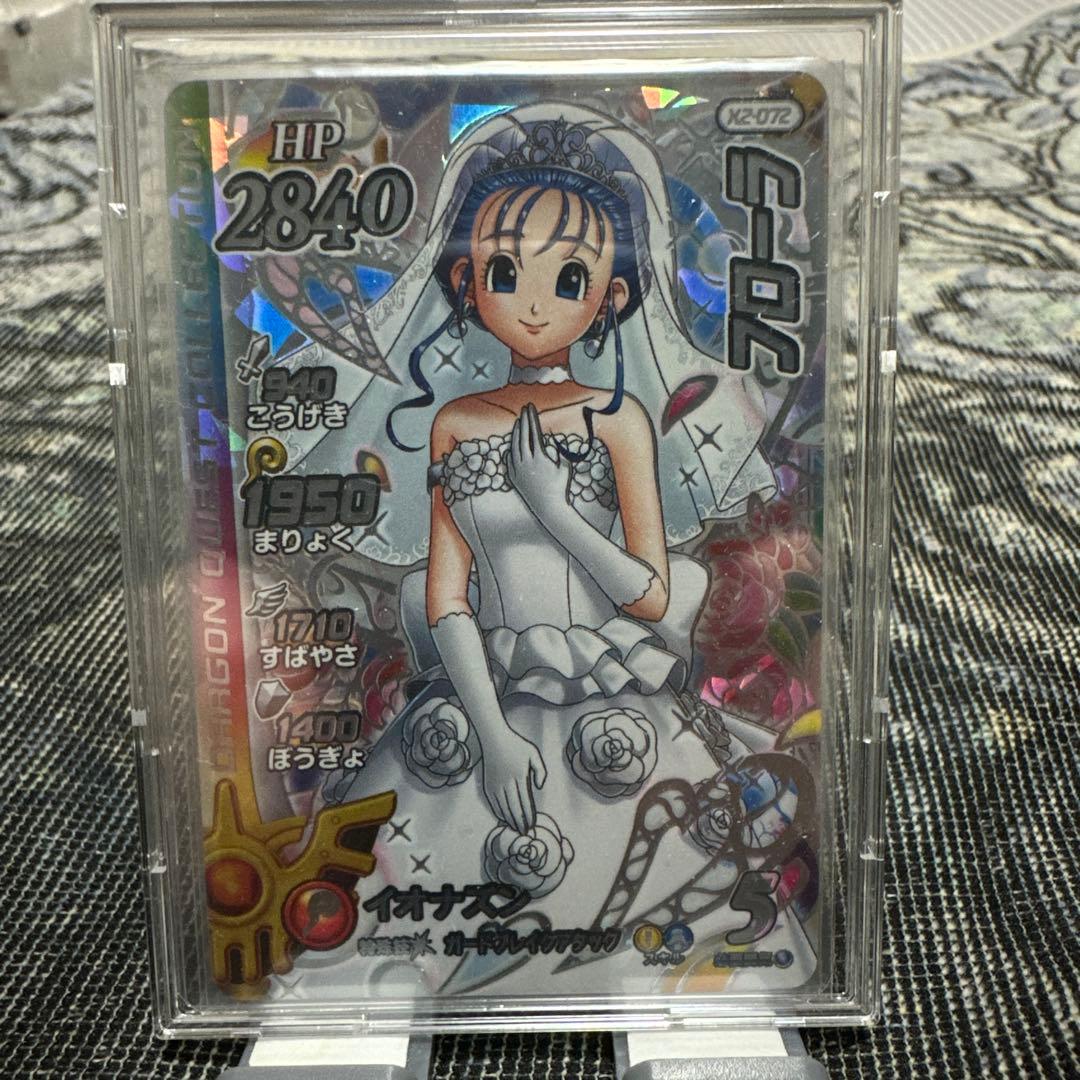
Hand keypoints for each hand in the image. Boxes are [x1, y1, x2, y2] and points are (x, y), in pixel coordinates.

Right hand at [480, 726, 546, 832]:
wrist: (494, 738)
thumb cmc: (516, 745)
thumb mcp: (533, 753)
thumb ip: (540, 770)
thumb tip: (539, 787)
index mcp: (519, 776)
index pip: (525, 802)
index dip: (529, 816)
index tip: (533, 825)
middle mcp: (506, 783)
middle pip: (514, 809)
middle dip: (520, 823)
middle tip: (525, 833)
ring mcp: (495, 785)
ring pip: (503, 808)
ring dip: (510, 820)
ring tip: (516, 829)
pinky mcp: (487, 785)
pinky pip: (493, 804)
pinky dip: (499, 813)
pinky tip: (504, 818)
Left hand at [507, 403, 570, 529]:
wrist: (549, 508)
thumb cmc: (560, 487)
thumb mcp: (565, 467)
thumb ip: (559, 453)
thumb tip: (553, 443)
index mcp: (540, 457)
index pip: (534, 432)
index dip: (532, 418)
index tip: (531, 408)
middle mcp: (526, 462)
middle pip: (522, 435)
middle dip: (523, 420)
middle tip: (524, 409)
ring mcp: (518, 470)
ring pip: (514, 446)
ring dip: (515, 432)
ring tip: (517, 422)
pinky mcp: (513, 477)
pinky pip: (509, 459)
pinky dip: (510, 449)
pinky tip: (512, 444)